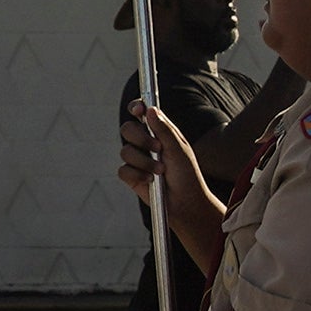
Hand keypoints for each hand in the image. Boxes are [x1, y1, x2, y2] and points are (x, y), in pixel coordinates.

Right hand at [118, 103, 222, 219]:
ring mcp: (137, 159)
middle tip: (157, 148)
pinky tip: (150, 181)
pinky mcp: (131, 176)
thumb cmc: (186, 174)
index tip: (138, 110)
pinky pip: (123, 170)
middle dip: (141, 138)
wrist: (185, 202)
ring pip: (125, 150)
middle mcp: (145, 143)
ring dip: (144, 161)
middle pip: (127, 129)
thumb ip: (163, 129)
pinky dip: (137, 174)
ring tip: (160, 171)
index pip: (141, 113)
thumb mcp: (178, 149)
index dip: (136, 107)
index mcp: (158, 132)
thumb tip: (150, 109)